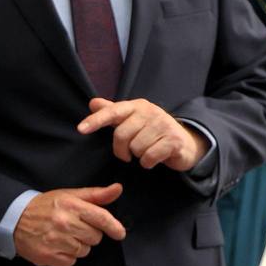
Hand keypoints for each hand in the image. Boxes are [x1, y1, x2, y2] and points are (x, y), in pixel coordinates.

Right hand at [14, 184, 125, 265]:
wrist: (15, 219)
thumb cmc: (45, 206)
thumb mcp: (70, 195)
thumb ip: (96, 194)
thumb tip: (118, 189)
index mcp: (71, 205)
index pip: (101, 218)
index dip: (114, 227)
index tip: (120, 233)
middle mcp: (64, 223)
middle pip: (95, 237)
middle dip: (89, 234)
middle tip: (74, 227)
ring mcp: (56, 241)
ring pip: (84, 251)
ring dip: (78, 246)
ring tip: (64, 236)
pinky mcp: (48, 256)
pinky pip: (71, 261)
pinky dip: (67, 256)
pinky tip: (57, 245)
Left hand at [77, 98, 210, 170]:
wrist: (184, 142)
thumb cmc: (152, 131)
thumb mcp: (132, 119)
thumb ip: (112, 112)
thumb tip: (92, 102)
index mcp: (137, 106)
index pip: (112, 111)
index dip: (96, 120)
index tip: (81, 129)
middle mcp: (150, 112)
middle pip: (121, 134)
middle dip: (121, 149)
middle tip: (128, 153)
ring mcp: (163, 125)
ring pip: (136, 148)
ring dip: (138, 156)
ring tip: (146, 151)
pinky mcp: (173, 140)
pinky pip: (149, 157)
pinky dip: (148, 163)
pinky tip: (154, 158)